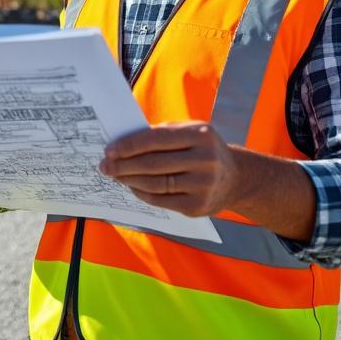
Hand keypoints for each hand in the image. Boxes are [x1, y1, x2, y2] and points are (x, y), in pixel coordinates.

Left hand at [99, 121, 241, 217]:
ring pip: (155, 184)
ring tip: (115, 176)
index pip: (156, 139)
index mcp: (201, 134)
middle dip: (123, 165)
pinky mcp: (198, 206)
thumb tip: (121, 144)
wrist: (236, 179)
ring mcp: (204, 185)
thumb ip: (161, 135)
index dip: (129, 146)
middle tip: (104, 166)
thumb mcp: (189, 133)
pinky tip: (132, 187)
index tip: (109, 151)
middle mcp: (205, 159)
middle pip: (153, 164)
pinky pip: (161, 200)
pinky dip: (142, 193)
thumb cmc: (202, 150)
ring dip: (129, 180)